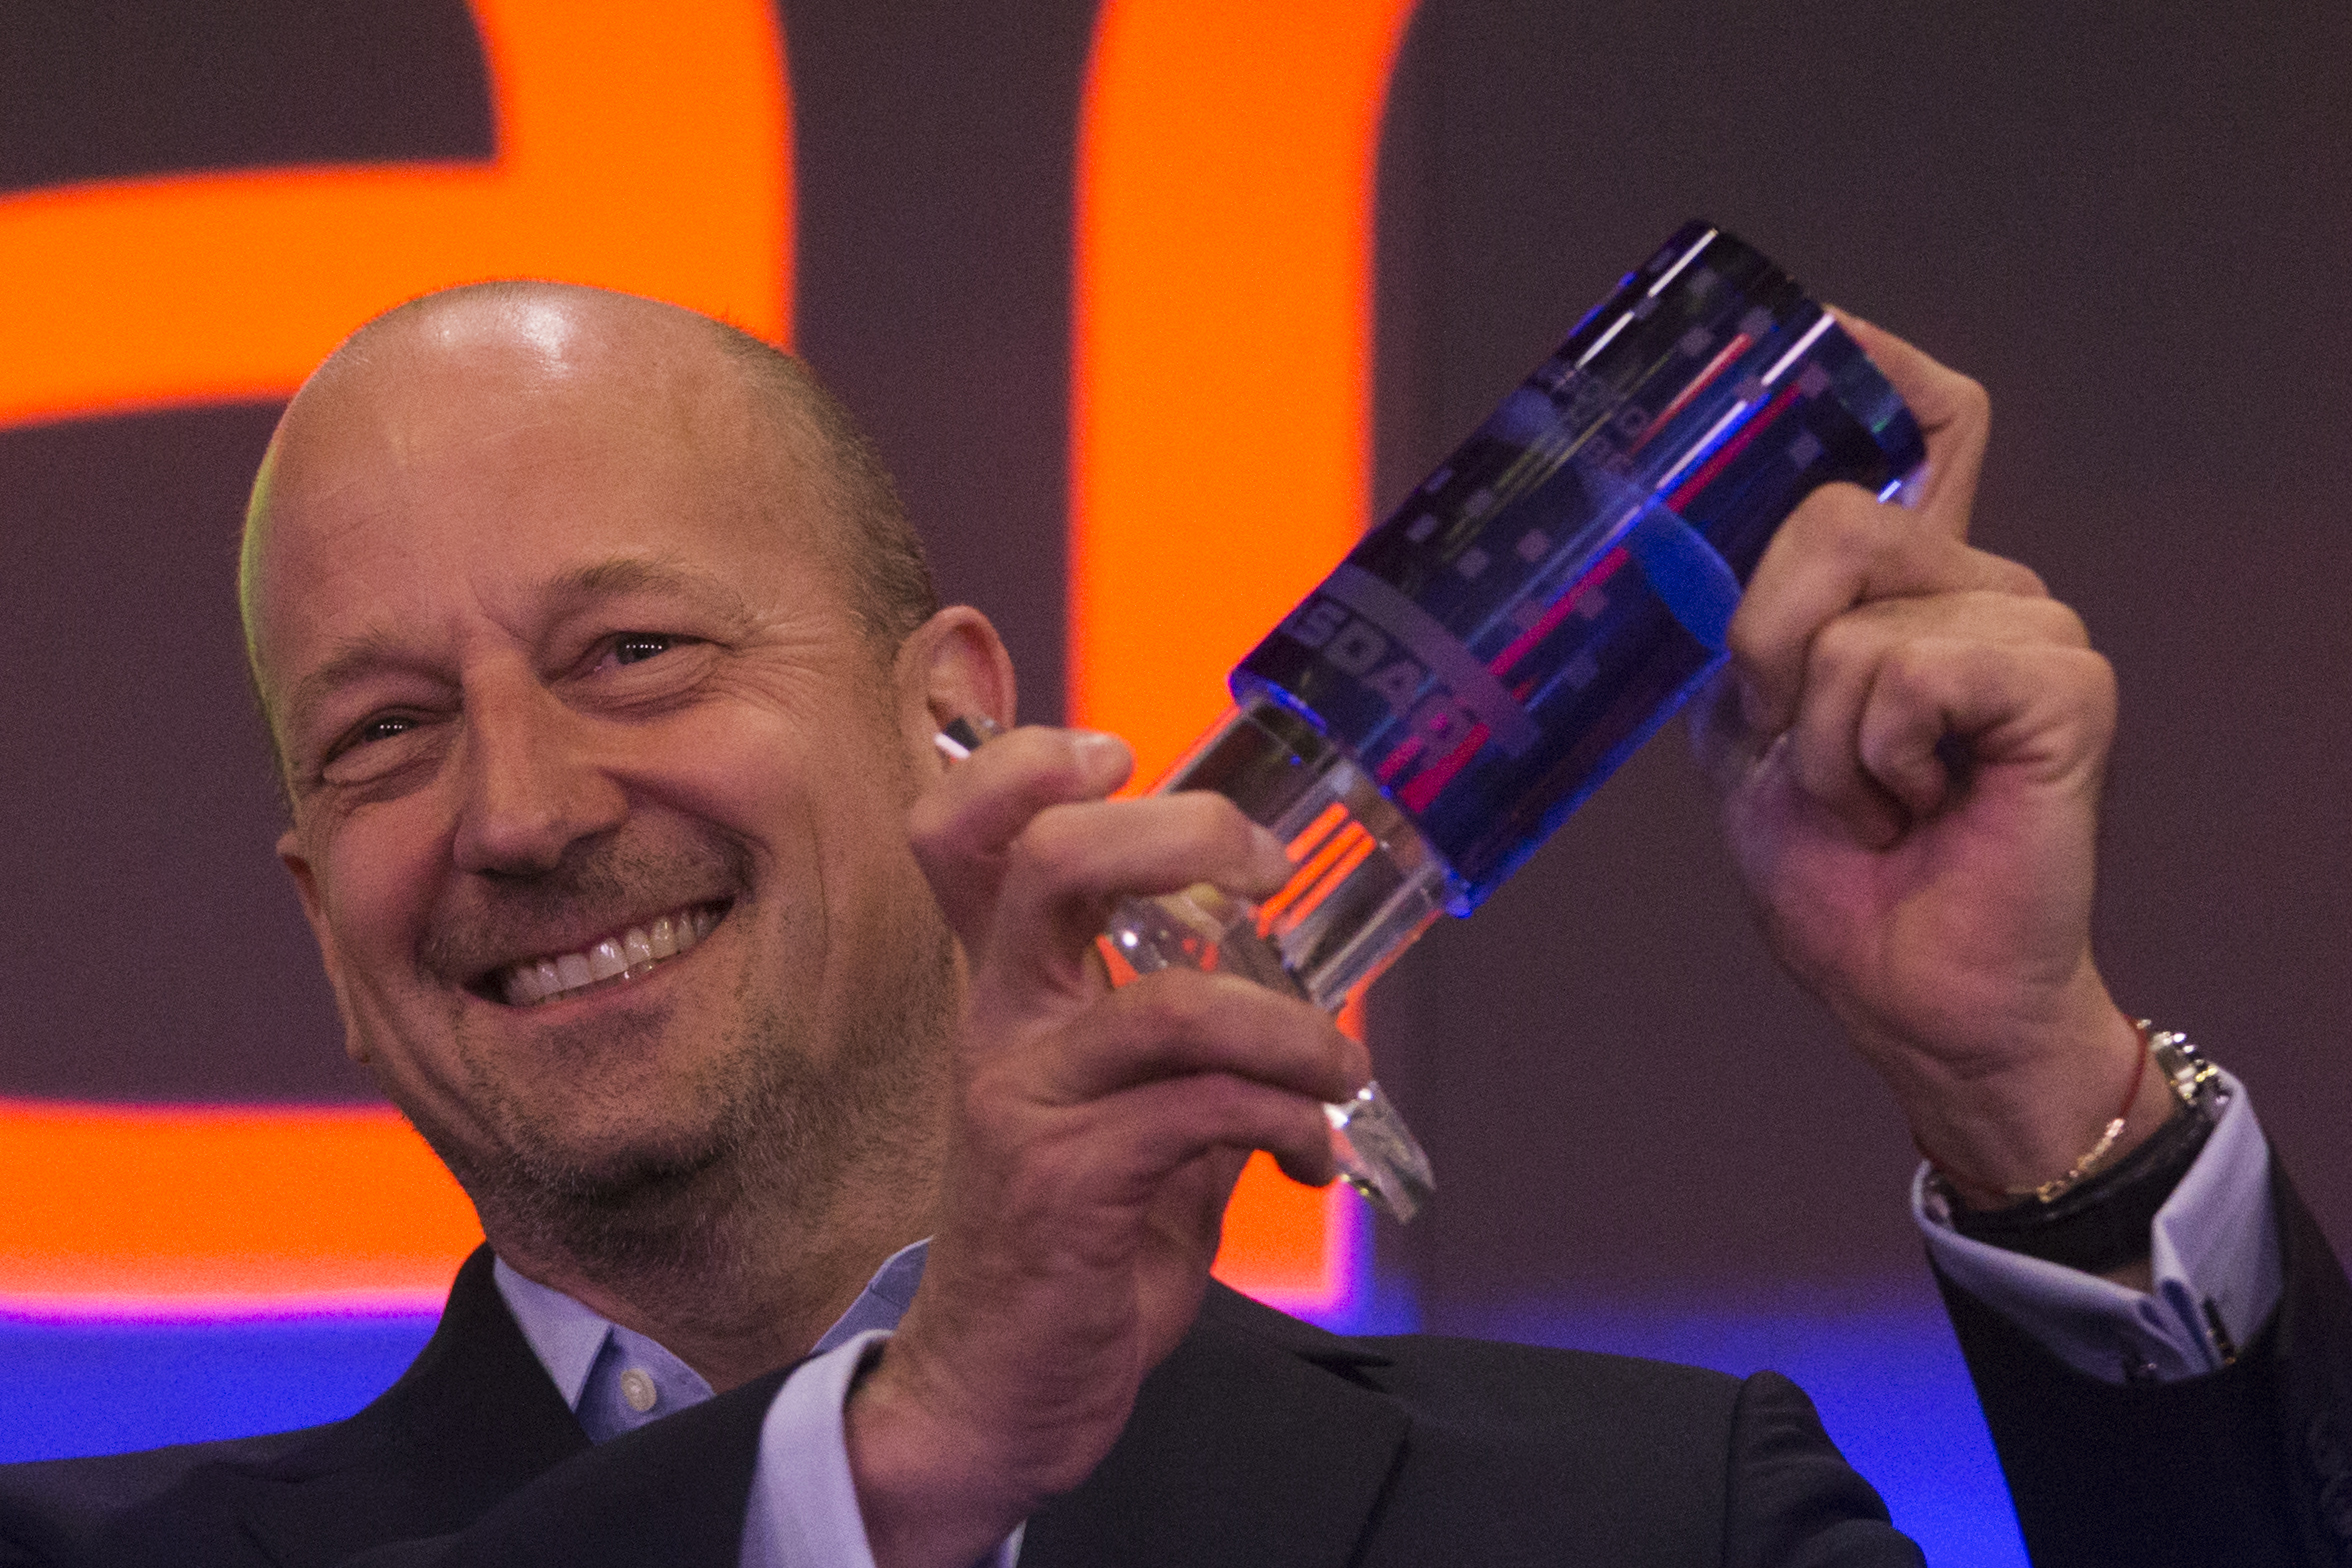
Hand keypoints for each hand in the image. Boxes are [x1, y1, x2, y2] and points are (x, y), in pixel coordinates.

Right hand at [845, 726, 1366, 1566]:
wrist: (1005, 1386)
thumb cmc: (1079, 1236)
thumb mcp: (1136, 1108)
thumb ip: (1197, 1037)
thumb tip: (1309, 986)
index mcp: (1013, 985)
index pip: (962, 832)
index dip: (1024, 763)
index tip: (1117, 753)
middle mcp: (1001, 1021)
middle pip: (1051, 860)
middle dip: (1181, 833)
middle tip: (1262, 871)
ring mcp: (1024, 1097)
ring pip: (1167, 1005)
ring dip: (1291, 1030)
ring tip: (1337, 1072)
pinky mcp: (1064, 1181)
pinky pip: (1204, 1111)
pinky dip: (1290, 1122)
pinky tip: (1310, 1157)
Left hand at [1694, 316, 2166, 1203]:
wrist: (1907, 993)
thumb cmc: (1839, 875)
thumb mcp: (1748, 729)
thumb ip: (1742, 628)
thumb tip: (1677, 527)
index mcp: (1907, 586)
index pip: (1931, 426)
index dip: (1878, 365)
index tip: (1819, 328)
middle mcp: (1979, 583)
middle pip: (1838, 512)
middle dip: (1767, 642)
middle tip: (1801, 750)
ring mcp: (2029, 623)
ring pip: (1858, 607)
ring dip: (1822, 733)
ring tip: (1871, 799)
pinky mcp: (2063, 683)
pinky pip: (1910, 666)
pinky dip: (1875, 753)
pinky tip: (1917, 802)